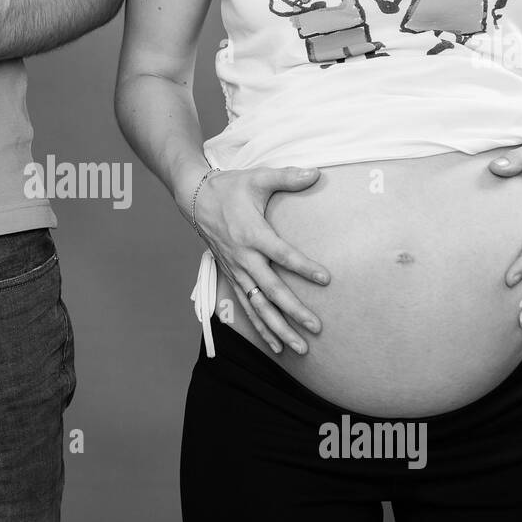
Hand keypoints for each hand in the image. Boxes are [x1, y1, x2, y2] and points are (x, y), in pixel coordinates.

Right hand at [188, 166, 330, 354]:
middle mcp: (243, 258)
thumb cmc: (230, 187)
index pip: (282, 254)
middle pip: (270, 290)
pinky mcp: (232, 277)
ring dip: (277, 329)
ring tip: (299, 348)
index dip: (303, 267)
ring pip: (258, 306)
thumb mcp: (258, 177)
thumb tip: (317, 173)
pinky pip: (247, 307)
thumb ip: (288, 177)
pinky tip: (276, 345)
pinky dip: (261, 327)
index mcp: (252, 234)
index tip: (326, 278)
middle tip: (316, 328)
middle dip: (293, 312)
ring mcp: (236, 271)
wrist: (195, 198)